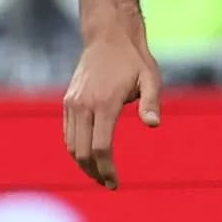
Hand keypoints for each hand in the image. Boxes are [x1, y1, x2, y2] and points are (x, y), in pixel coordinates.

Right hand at [63, 24, 162, 190]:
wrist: (108, 37)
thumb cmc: (134, 59)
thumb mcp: (151, 78)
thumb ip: (151, 102)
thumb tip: (154, 125)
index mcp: (104, 104)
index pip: (101, 147)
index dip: (107, 169)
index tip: (115, 183)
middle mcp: (83, 106)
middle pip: (82, 152)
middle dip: (94, 172)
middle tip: (108, 184)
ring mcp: (72, 104)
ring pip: (71, 145)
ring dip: (83, 164)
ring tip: (99, 174)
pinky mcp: (67, 102)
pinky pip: (67, 133)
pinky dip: (76, 149)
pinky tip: (89, 156)